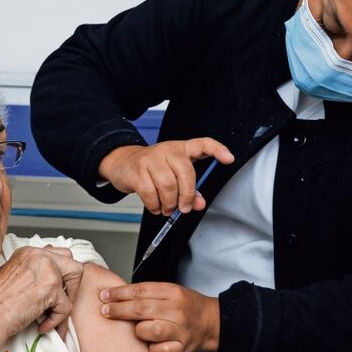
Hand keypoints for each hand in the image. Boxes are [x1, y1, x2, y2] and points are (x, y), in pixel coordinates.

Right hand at [0, 246, 82, 336]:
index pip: (58, 255)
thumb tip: (46, 283)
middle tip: (60, 303)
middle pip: (73, 264)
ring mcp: (46, 269)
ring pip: (75, 282)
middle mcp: (39, 255)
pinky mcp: (51, 287)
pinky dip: (57, 320)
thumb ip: (31, 275)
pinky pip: (66, 307)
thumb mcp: (12, 277)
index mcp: (29, 253)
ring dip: (66, 302)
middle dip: (72, 285)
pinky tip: (42, 326)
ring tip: (53, 316)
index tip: (56, 291)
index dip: (61, 276)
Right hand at [98, 139, 233, 215]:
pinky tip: (155, 206)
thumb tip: (199, 203)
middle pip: (185, 172)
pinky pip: (149, 193)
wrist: (122, 162)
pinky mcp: (137, 171)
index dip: (218, 150)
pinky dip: (154, 205)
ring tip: (167, 208)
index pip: (203, 144)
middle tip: (184, 208)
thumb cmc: (153, 169)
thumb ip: (190, 189)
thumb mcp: (174, 174)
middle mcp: (167, 150)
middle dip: (187, 195)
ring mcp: (150, 159)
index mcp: (181, 149)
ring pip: (167, 185)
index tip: (229, 159)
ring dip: (169, 203)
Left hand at [98, 282, 219, 351]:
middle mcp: (177, 310)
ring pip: (150, 330)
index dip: (119, 293)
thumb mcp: (169, 292)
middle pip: (141, 309)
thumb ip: (146, 294)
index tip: (104, 296)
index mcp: (172, 292)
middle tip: (104, 311)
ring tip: (136, 331)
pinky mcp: (182, 348)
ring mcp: (180, 330)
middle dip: (119, 310)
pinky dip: (152, 350)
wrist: (210, 322)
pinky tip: (150, 346)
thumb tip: (114, 295)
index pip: (140, 290)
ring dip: (138, 331)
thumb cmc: (185, 306)